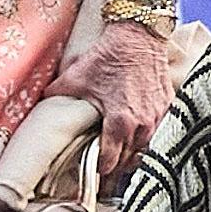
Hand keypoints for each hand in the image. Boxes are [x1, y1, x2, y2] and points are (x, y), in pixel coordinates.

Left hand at [54, 19, 176, 181]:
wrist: (139, 35)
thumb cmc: (109, 56)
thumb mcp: (77, 76)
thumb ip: (58, 94)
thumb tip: (42, 103)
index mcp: (119, 122)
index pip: (110, 161)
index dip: (100, 170)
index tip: (93, 174)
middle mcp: (142, 125)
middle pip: (128, 160)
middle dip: (115, 168)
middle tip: (105, 176)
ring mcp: (158, 117)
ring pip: (146, 150)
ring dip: (133, 156)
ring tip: (122, 160)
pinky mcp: (168, 106)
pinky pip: (160, 132)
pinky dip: (149, 139)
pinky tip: (139, 139)